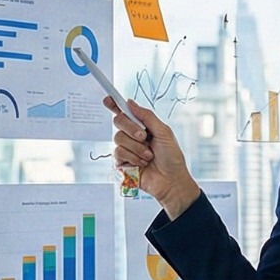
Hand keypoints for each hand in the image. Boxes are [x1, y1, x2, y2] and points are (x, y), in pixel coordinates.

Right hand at [107, 97, 200, 217]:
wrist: (171, 180)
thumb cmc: (172, 158)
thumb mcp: (163, 132)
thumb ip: (147, 116)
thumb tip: (130, 103)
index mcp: (143, 126)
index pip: (125, 112)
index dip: (115, 104)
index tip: (108, 99)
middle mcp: (132, 136)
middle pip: (118, 121)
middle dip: (131, 128)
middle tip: (144, 137)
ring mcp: (126, 149)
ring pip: (118, 138)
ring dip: (136, 147)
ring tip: (148, 156)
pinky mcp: (122, 162)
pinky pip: (118, 153)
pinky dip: (132, 157)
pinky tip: (142, 164)